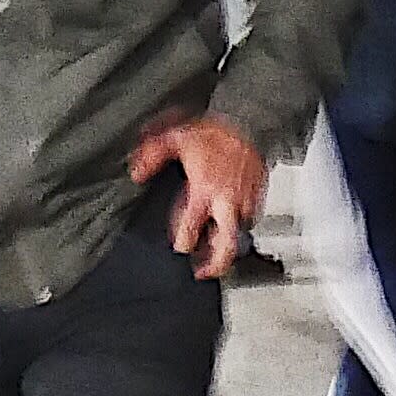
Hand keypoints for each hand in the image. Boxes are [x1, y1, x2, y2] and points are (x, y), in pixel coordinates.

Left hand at [133, 113, 269, 279]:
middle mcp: (226, 203)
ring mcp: (244, 202)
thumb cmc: (217, 132)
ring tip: (215, 245)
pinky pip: (249, 219)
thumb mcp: (175, 138)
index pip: (191, 231)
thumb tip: (137, 172)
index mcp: (203, 192)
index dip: (183, 243)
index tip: (180, 246)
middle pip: (226, 248)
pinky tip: (229, 219)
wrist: (249, 123)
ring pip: (238, 234)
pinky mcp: (258, 198)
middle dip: (215, 266)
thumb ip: (152, 156)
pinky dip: (239, 223)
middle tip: (204, 273)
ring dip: (225, 241)